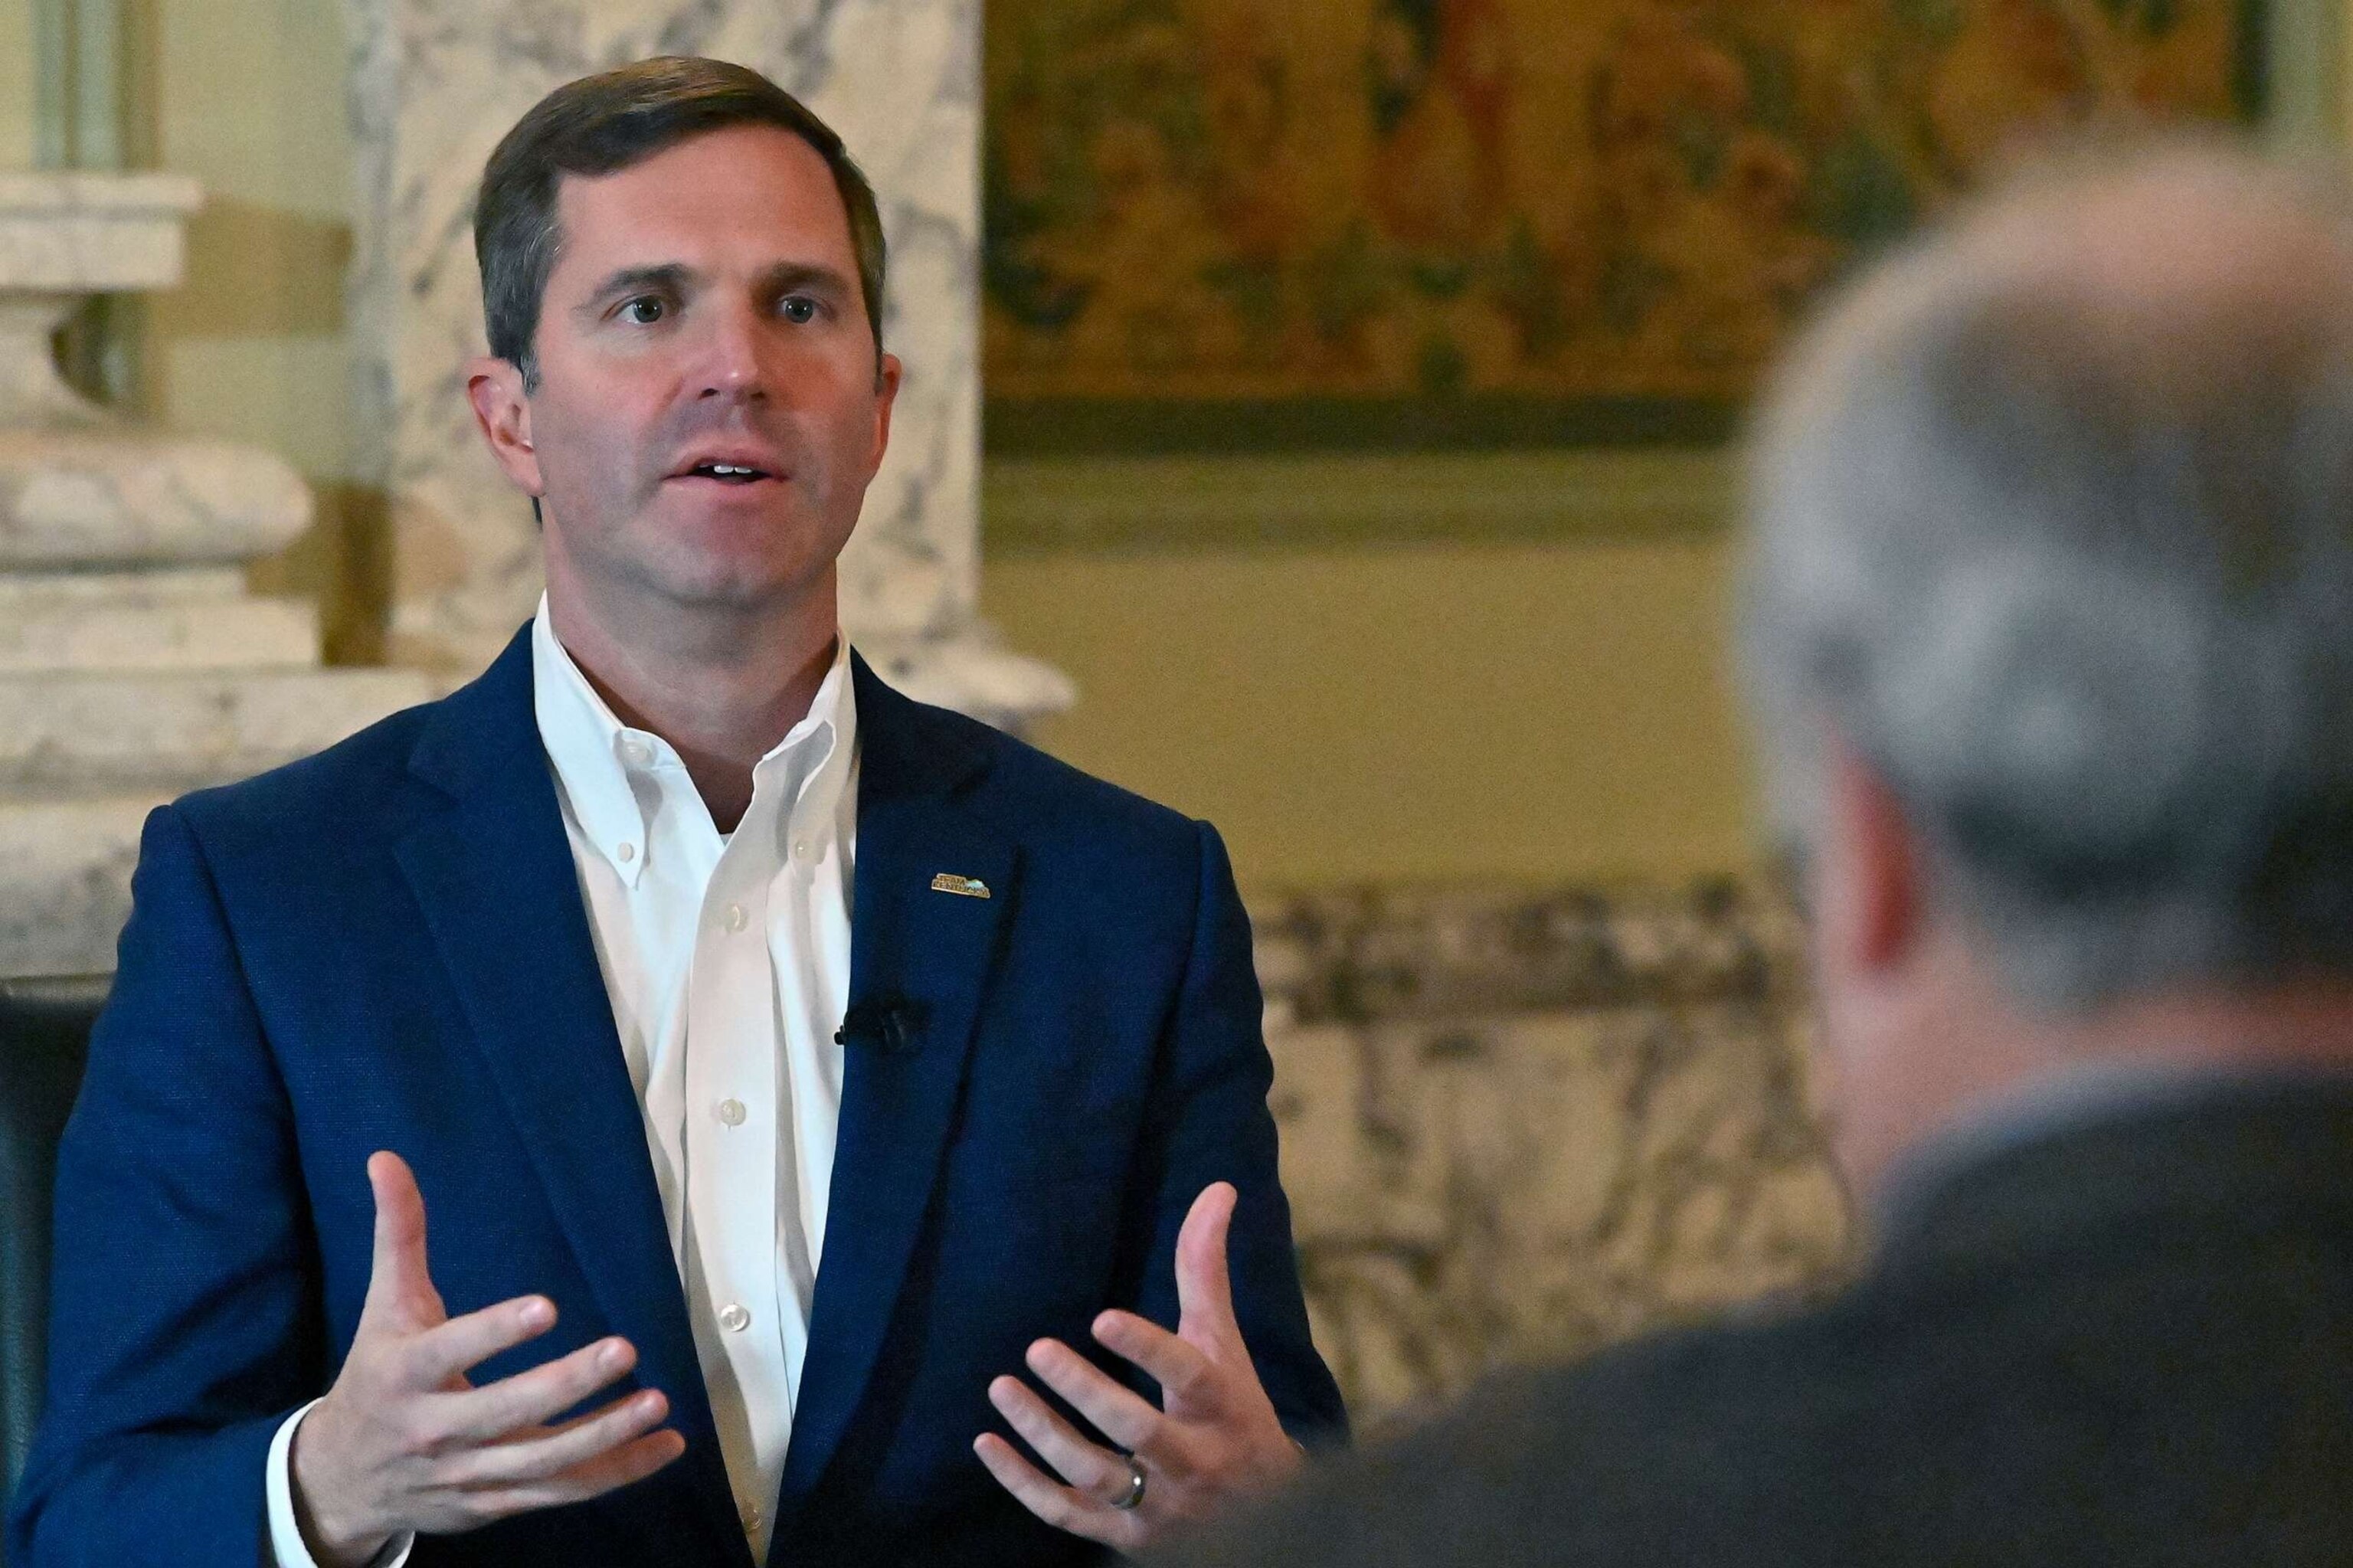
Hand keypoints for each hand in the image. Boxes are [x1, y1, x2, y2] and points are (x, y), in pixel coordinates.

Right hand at [289, 1152, 686, 1565]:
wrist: (341, 1480)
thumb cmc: (376, 1376)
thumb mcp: (384, 1305)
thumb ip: (398, 1233)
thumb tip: (385, 1157)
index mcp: (404, 1374)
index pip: (450, 1352)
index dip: (494, 1333)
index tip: (546, 1307)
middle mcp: (435, 1430)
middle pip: (505, 1413)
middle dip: (565, 1385)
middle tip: (624, 1349)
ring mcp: (467, 1473)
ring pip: (540, 1462)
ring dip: (603, 1436)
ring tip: (656, 1402)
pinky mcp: (495, 1503)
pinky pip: (562, 1492)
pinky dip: (616, 1473)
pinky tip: (666, 1446)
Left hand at [975, 1182, 1305, 1551]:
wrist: (1265, 1513)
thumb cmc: (1234, 1410)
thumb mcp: (1224, 1342)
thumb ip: (1206, 1271)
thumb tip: (1217, 1188)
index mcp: (1223, 1407)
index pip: (1188, 1377)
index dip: (1147, 1348)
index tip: (1100, 1317)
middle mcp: (1194, 1461)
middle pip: (1138, 1431)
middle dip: (1086, 1394)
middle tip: (1037, 1348)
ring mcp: (1159, 1504)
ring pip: (1096, 1476)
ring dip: (1044, 1435)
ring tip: (1002, 1386)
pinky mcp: (1126, 1536)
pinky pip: (1067, 1515)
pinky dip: (1022, 1484)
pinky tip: (988, 1444)